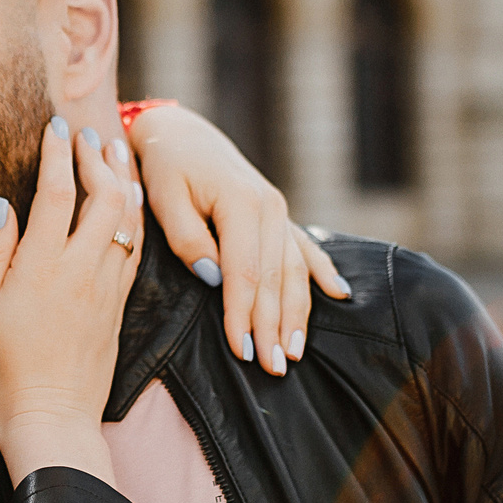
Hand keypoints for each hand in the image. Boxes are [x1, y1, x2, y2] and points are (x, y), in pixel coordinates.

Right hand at [0, 117, 142, 486]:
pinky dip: (134, 215)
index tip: (57, 127)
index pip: (56, 194)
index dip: (58, 154)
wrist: (52, 416)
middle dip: (98, 159)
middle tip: (87, 135)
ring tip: (115, 152)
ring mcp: (106, 286)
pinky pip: (135, 248)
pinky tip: (130, 200)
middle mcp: (81, 270)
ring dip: (123, 180)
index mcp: (41, 268)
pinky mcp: (120, 304)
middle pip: (104, 198)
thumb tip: (2, 204)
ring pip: (128, 220)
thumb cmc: (6, 370)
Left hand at [125, 103, 348, 378]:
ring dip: (297, 312)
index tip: (242, 351)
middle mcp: (270, 206)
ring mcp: (280, 211)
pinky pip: (307, 247)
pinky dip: (322, 271)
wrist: (181, 135)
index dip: (244, 315)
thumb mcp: (163, 199)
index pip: (245, 272)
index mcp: (241, 203)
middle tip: (274, 368)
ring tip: (296, 350)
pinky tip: (340, 294)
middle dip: (274, 326)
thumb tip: (214, 278)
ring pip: (294, 269)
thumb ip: (187, 239)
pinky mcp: (280, 214)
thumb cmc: (165, 168)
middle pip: (275, 278)